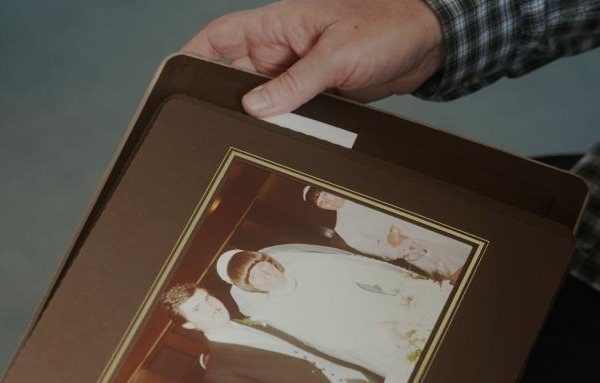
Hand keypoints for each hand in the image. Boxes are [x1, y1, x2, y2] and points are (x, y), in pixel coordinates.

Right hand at [182, 0, 444, 116]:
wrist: (425, 43)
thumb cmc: (385, 27)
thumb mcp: (337, 54)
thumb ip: (295, 82)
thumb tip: (255, 106)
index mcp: (276, 25)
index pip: (219, 38)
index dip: (193, 57)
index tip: (173, 80)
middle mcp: (281, 49)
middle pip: (236, 78)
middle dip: (228, 101)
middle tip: (220, 125)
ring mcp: (297, 73)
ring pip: (264, 101)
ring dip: (260, 118)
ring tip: (255, 136)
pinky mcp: (316, 94)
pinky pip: (290, 113)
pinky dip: (285, 126)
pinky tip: (283, 139)